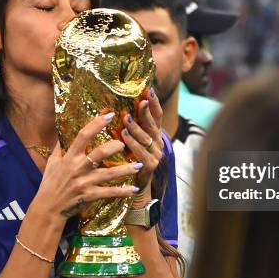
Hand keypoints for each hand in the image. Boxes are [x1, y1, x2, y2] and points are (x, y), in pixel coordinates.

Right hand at [34, 112, 141, 222]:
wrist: (48, 208)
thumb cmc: (50, 184)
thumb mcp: (52, 163)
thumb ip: (59, 148)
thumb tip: (63, 132)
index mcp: (69, 157)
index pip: (83, 135)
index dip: (96, 124)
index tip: (110, 114)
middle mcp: (78, 168)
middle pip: (99, 153)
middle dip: (114, 147)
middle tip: (125, 144)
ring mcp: (85, 183)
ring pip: (108, 174)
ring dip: (125, 169)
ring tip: (139, 164)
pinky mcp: (89, 196)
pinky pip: (109, 193)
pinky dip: (123, 192)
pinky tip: (134, 189)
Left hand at [120, 87, 163, 202]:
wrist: (137, 186)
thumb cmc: (132, 160)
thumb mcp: (134, 141)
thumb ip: (132, 127)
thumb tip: (120, 107)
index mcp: (154, 135)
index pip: (157, 115)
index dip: (154, 103)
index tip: (149, 90)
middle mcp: (158, 143)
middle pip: (153, 124)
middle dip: (146, 113)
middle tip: (140, 102)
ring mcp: (156, 155)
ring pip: (146, 138)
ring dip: (136, 128)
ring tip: (126, 118)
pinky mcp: (150, 166)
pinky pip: (141, 153)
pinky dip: (133, 145)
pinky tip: (124, 138)